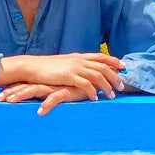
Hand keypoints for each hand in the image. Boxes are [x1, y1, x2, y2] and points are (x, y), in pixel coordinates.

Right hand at [0, 52, 125, 100]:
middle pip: (103, 66)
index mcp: (78, 56)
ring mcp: (74, 67)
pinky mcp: (68, 76)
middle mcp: (79, 60)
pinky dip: (93, 92)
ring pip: (98, 75)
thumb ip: (75, 66)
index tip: (123, 67)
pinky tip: (95, 98)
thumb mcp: (63, 63)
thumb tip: (83, 70)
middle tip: (121, 87)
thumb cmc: (45, 67)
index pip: (101, 56)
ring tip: (111, 95)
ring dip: (107, 86)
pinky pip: (86, 84)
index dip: (114, 61)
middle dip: (115, 76)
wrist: (31, 66)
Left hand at [0, 82, 93, 115]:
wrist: (93, 79)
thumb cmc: (74, 86)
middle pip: (24, 87)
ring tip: (10, 102)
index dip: (9, 90)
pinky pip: (55, 99)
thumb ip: (47, 93)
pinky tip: (40, 112)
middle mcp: (46, 83)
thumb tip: (36, 100)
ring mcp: (55, 87)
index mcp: (43, 83)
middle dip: (10, 93)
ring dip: (22, 95)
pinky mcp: (66, 91)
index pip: (22, 85)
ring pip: (35, 90)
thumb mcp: (57, 90)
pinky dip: (47, 105)